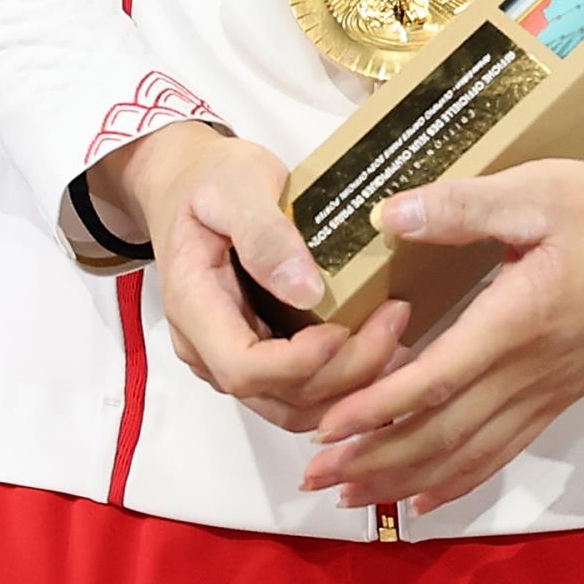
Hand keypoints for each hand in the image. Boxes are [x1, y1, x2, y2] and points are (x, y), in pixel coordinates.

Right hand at [94, 120, 411, 433]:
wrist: (187, 182)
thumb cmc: (210, 179)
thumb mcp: (237, 187)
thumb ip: (265, 234)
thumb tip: (306, 290)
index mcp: (194, 305)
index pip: (242, 367)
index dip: (298, 363)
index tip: (343, 328)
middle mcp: (207, 346)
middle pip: (273, 394)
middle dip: (340, 376)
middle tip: (393, 325)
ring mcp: (230, 353)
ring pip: (288, 403)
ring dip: (346, 390)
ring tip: (396, 347)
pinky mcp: (256, 350)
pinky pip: (296, 387)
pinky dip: (339, 382)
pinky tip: (378, 352)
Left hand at [297, 158, 583, 515]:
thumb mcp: (537, 190)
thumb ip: (463, 205)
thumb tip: (389, 214)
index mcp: (518, 320)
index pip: (438, 378)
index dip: (380, 407)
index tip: (328, 424)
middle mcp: (529, 372)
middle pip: (444, 434)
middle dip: (376, 458)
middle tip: (315, 476)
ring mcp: (545, 394)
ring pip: (468, 454)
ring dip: (406, 479)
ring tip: (349, 494)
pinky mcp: (557, 399)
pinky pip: (502, 453)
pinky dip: (457, 481)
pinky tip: (424, 497)